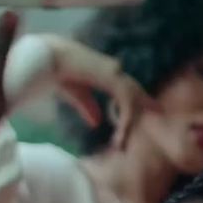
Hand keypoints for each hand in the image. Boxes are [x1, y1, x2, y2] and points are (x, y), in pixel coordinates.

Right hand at [44, 36, 158, 150]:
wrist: (45, 59)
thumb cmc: (55, 72)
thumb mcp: (75, 94)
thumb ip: (87, 106)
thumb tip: (97, 123)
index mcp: (104, 71)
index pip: (125, 86)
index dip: (134, 99)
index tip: (142, 111)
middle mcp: (113, 69)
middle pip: (134, 90)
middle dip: (144, 103)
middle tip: (157, 113)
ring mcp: (114, 71)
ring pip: (130, 100)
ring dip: (127, 123)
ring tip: (119, 143)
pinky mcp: (112, 77)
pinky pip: (125, 101)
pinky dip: (124, 118)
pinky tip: (120, 133)